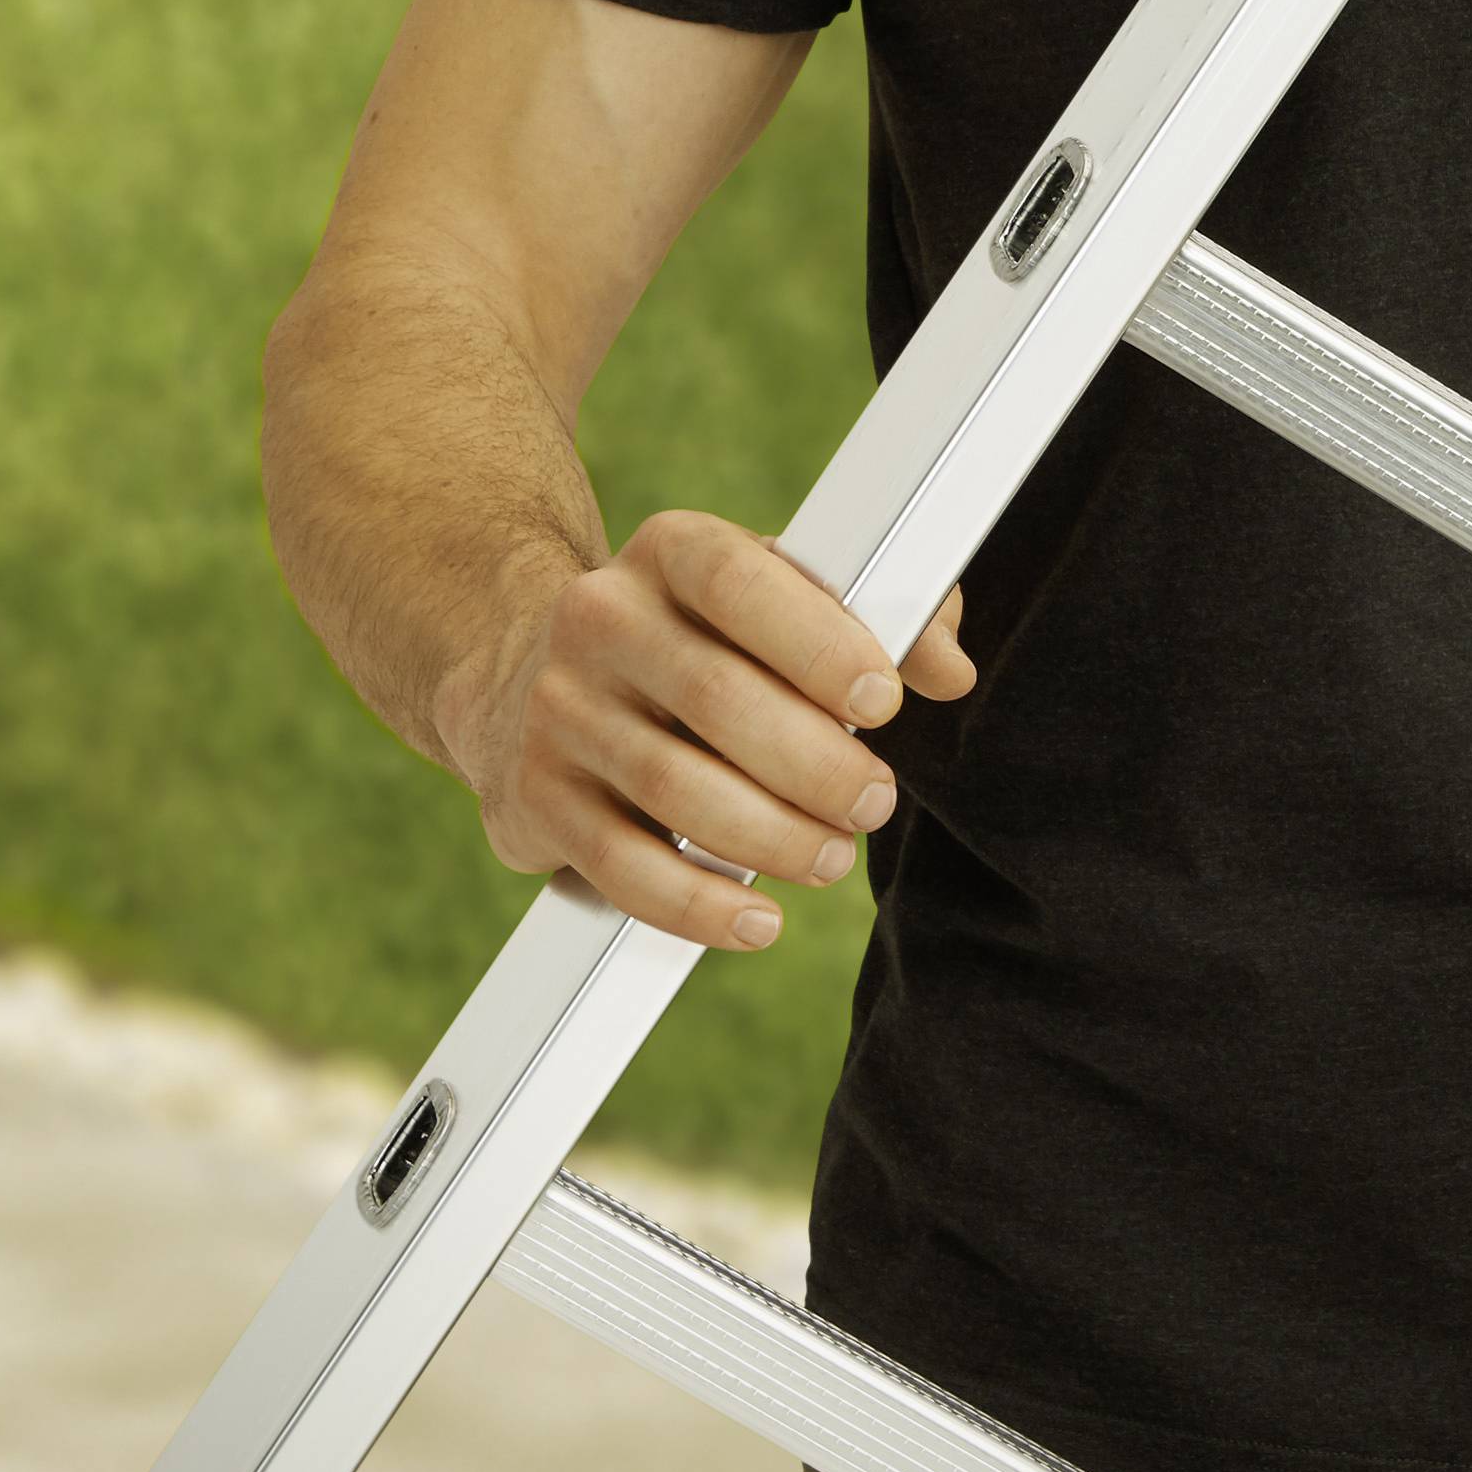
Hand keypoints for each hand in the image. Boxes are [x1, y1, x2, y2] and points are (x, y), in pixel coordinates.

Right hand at [435, 512, 977, 953]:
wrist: (522, 674)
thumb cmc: (699, 641)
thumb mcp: (776, 599)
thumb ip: (880, 616)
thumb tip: (949, 668)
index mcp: (670, 551)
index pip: (740, 580)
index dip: (817, 641)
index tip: (884, 700)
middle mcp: (599, 620)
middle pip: (714, 696)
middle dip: (813, 763)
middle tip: (874, 802)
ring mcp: (558, 712)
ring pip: (671, 787)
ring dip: (770, 837)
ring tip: (832, 857)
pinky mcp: (536, 800)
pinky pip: (620, 866)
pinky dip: (696, 906)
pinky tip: (759, 920)